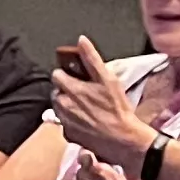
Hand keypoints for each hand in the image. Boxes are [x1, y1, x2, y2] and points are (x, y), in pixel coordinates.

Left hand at [49, 37, 157, 164]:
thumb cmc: (117, 109)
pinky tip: (88, 121)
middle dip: (66, 91)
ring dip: (68, 105)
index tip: (77, 78)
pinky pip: (65, 124)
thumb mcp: (108, 78)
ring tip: (87, 107)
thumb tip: (81, 40)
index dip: (67, 74)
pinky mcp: (69, 135)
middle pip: (56, 92)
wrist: (123, 139)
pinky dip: (73, 121)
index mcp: (70, 89)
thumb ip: (92, 58)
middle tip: (85, 93)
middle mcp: (63, 106)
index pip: (56, 74)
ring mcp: (64, 122)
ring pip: (60, 108)